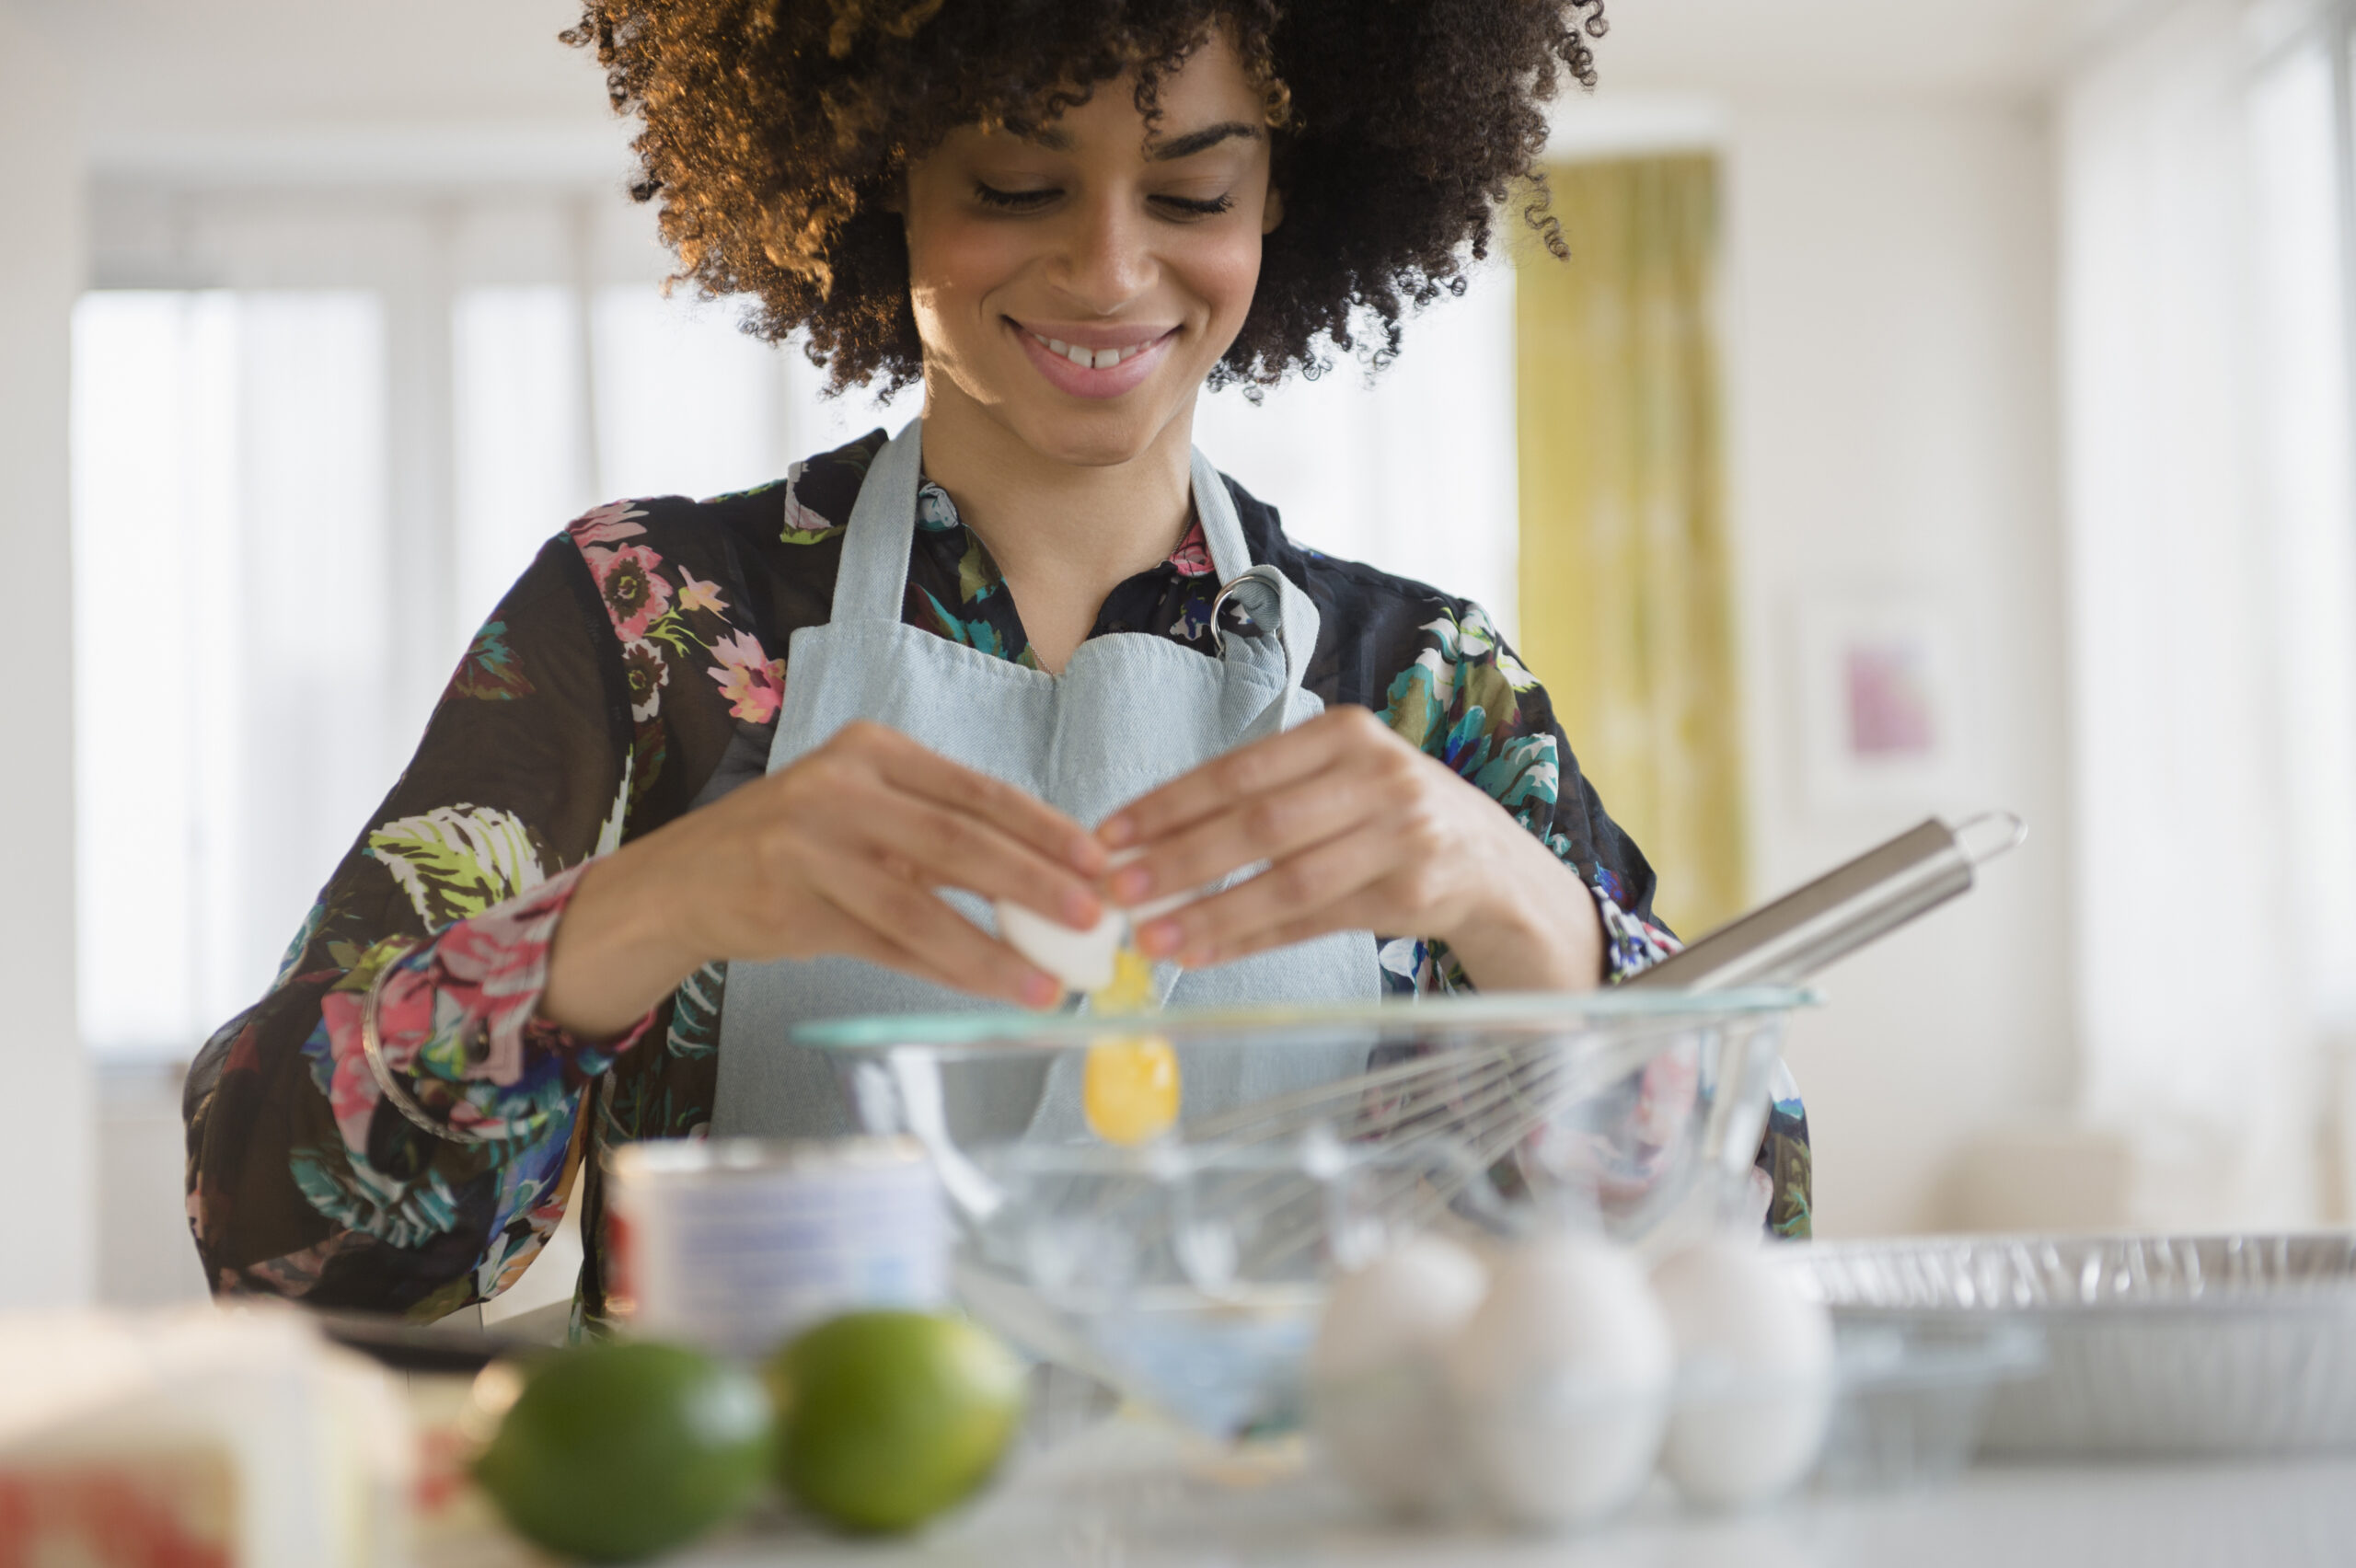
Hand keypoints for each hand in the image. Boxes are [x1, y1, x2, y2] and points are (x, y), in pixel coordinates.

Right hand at [541, 721, 1106, 1036]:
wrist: (682, 881)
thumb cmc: (797, 847)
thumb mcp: (865, 810)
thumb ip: (940, 831)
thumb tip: (1049, 873)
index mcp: (874, 750)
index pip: (978, 790)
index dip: (1046, 827)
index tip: (1103, 862)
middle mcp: (841, 787)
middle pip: (959, 840)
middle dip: (1036, 884)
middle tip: (1095, 920)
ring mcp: (811, 846)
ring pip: (924, 902)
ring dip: (995, 947)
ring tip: (1050, 981)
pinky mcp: (793, 905)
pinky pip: (887, 945)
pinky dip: (946, 970)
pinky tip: (990, 989)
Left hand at [1095, 706, 1604, 991]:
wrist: (1494, 864)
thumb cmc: (1389, 818)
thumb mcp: (1337, 783)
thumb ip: (1261, 801)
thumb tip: (1148, 846)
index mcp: (1344, 733)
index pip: (1239, 768)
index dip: (1168, 803)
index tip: (1109, 835)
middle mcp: (1378, 775)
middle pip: (1260, 823)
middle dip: (1178, 861)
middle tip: (1117, 893)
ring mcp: (1403, 834)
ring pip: (1288, 880)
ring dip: (1211, 914)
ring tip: (1152, 939)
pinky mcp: (1414, 893)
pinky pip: (1315, 922)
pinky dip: (1253, 940)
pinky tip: (1203, 955)